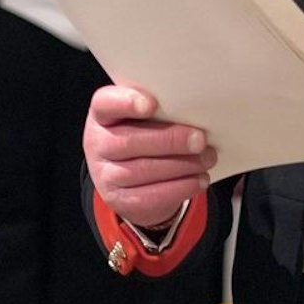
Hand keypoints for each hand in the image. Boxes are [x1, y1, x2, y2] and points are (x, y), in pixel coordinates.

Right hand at [83, 86, 214, 228]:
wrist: (129, 179)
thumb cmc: (142, 135)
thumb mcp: (143, 118)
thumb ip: (160, 110)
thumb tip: (195, 111)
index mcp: (102, 115)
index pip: (104, 103)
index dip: (125, 102)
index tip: (152, 103)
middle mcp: (97, 144)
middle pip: (129, 141)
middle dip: (169, 140)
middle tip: (200, 139)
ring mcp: (104, 175)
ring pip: (143, 171)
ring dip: (181, 165)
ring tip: (207, 159)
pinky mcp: (118, 200)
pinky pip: (150, 196)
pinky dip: (180, 188)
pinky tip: (198, 180)